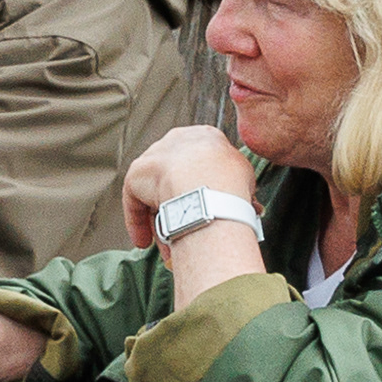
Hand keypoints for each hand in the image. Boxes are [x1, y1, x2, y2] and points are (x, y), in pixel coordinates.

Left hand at [122, 127, 260, 250]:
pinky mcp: (137, 173)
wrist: (209, 187)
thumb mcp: (246, 178)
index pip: (199, 163)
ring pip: (156, 192)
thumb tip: (242, 204)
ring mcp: (155, 155)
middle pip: (175, 178)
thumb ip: (235, 184)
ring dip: (161, 219)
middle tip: (187, 228)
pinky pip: (136, 201)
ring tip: (170, 244)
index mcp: (205, 137)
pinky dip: (139, 222)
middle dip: (180, 205)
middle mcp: (177, 140)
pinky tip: (145, 241)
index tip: (204, 209)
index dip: (201, 190)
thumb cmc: (232, 185)